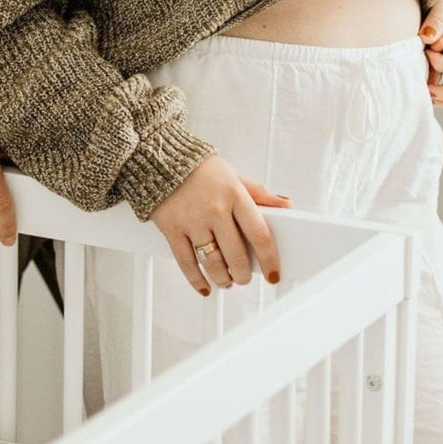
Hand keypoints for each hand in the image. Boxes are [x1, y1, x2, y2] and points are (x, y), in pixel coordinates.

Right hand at [149, 154, 285, 293]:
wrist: (158, 157)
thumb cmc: (198, 167)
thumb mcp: (232, 175)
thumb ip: (258, 192)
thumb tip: (285, 203)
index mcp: (235, 195)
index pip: (260, 235)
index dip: (270, 260)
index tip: (273, 274)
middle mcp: (215, 210)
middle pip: (236, 255)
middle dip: (243, 274)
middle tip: (244, 278)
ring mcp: (192, 221)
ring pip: (213, 262)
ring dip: (223, 278)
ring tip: (226, 281)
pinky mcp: (172, 229)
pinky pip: (186, 262)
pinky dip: (196, 279)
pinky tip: (204, 286)